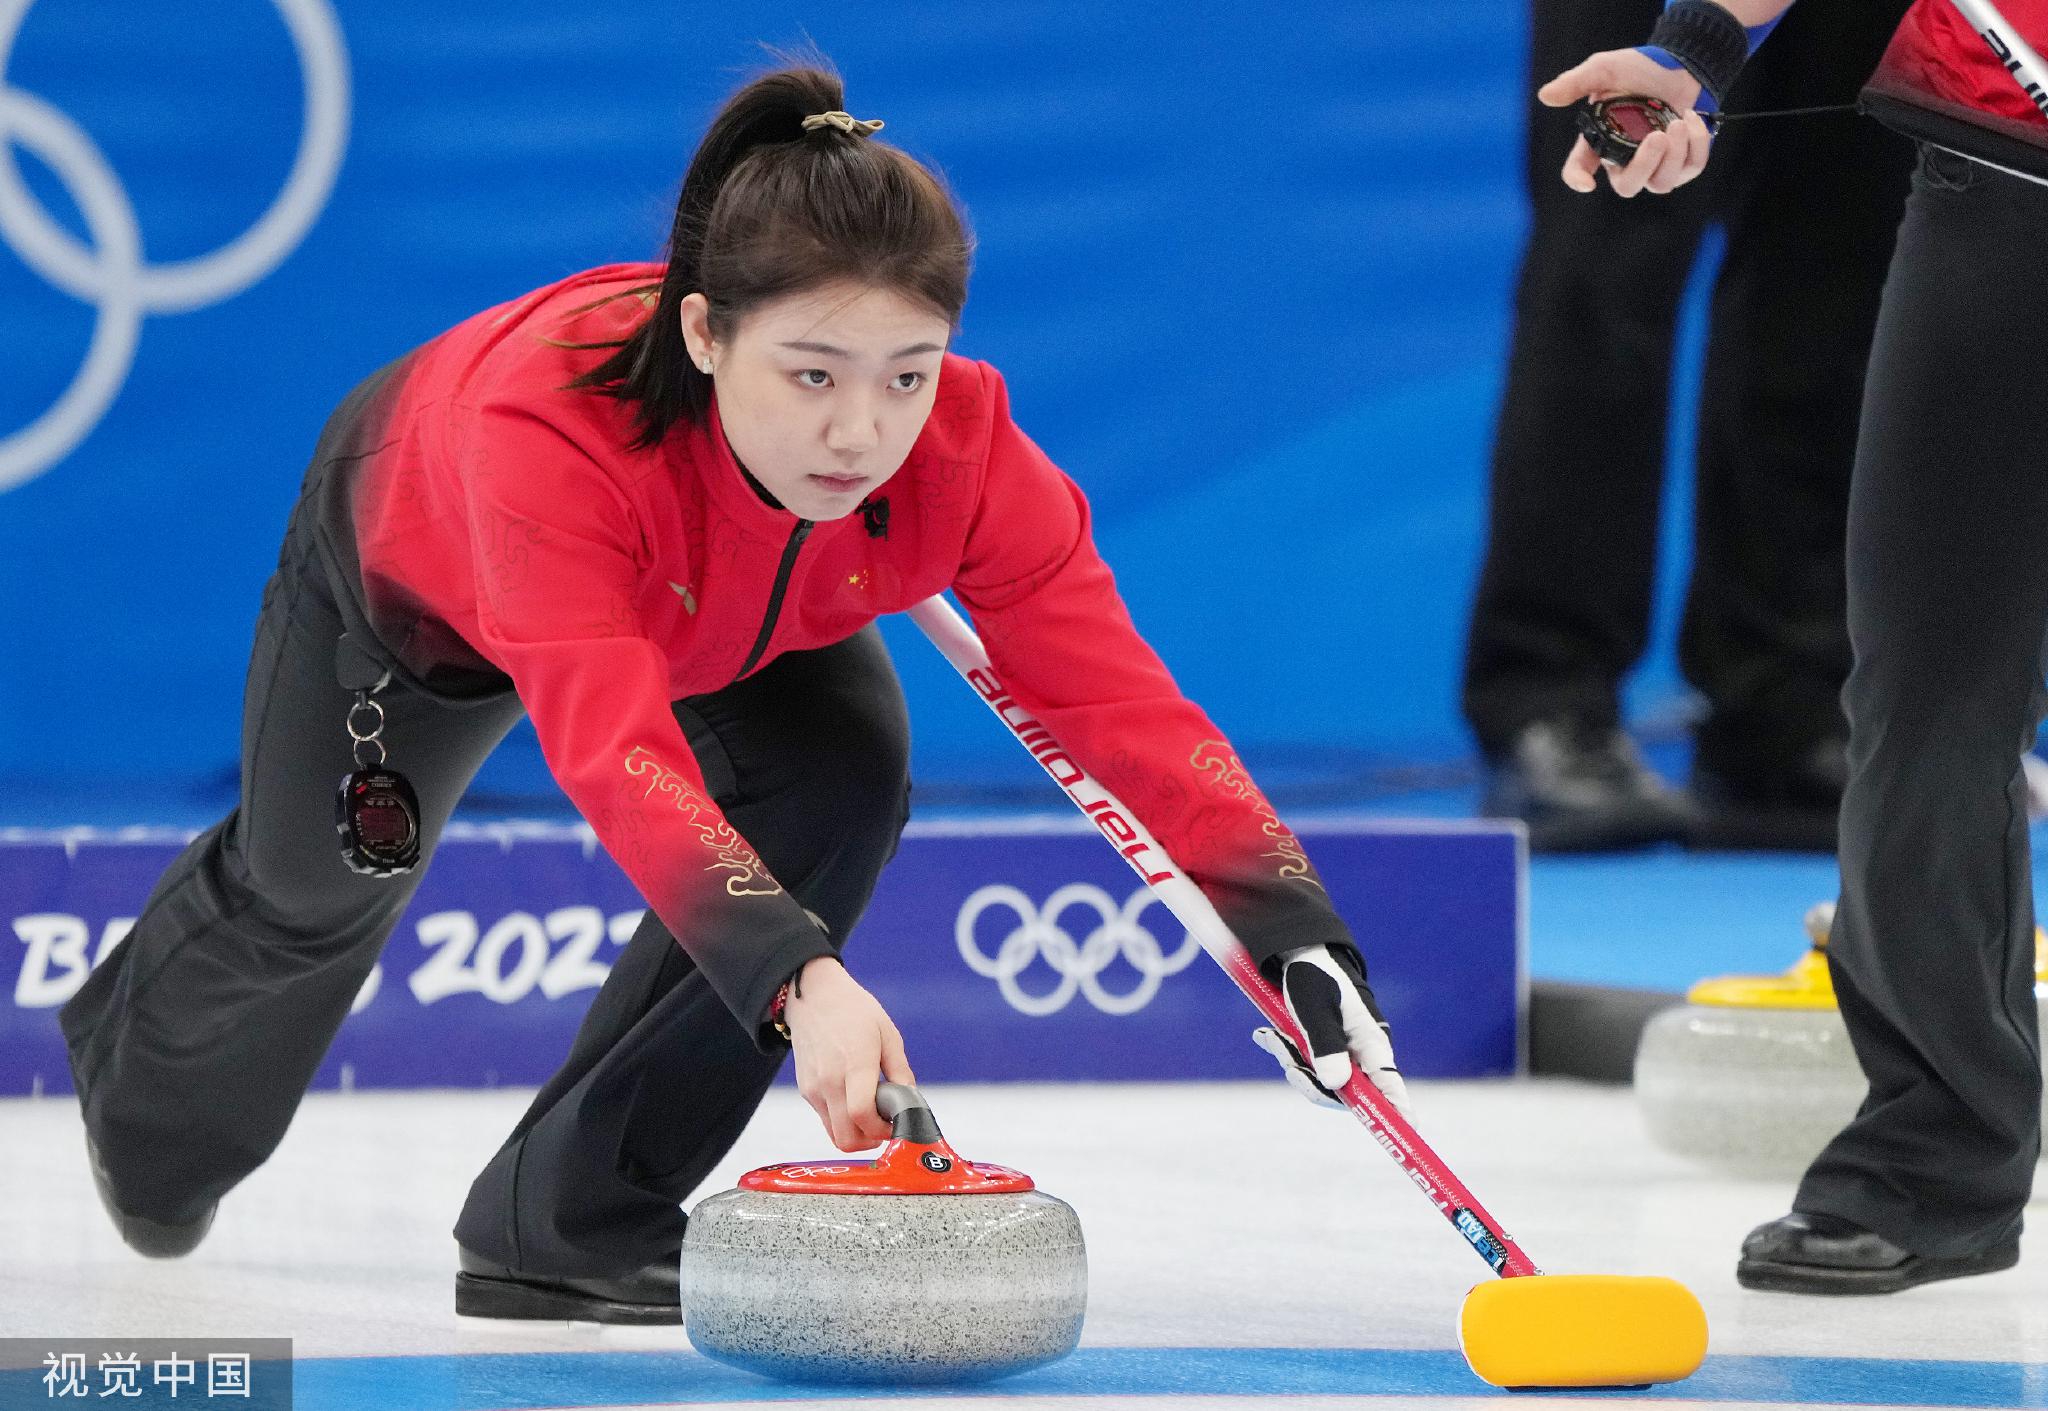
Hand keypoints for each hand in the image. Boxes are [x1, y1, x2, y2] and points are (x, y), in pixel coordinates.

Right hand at [783, 956, 915, 1151]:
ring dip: (856, 1134)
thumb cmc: (853, 1011)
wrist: (813, 996)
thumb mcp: (888, 1034)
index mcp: (854, 1064)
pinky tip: (855, 1101)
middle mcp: (829, 1081)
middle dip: (870, 1140)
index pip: (862, 1115)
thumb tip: (911, 1100)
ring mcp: (814, 1088)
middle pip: (846, 1138)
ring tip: (871, 1113)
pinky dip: (843, 1121)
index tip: (895, 1123)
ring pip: (834, 1135)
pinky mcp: (806, 1090)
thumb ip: (900, 1071)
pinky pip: (826, 1120)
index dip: (882, 1130)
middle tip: (885, 1125)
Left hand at [1253, 944, 1412, 1120]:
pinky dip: (1285, 1051)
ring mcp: (1341, 1051)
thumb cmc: (1313, 977)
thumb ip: (1326, 1045)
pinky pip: (1304, 1063)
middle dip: (1313, 1082)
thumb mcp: (1316, 1009)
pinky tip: (1268, 1034)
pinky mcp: (1321, 1047)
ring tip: (1274, 1036)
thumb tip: (1336, 1085)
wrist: (1297, 952)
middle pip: (1345, 1091)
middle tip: (1291, 1066)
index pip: (1390, 1083)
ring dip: (1293, 1062)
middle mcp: (1360, 1051)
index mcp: (1371, 1041)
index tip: (1408, 1129)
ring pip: (1319, 1078)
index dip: (1398, 1108)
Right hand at [1539, 49, 1711, 196]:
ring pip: (1662, 182)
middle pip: (1628, 186)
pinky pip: (1691, 167)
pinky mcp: (1685, 162)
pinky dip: (1696, 144)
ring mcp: (1657, 166)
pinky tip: (1691, 119)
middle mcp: (1626, 160)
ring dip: (1675, 154)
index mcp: (1601, 142)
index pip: (1580, 168)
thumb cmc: (1640, 69)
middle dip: (1644, 165)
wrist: (1682, 63)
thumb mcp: (1605, 70)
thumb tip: (1545, 96)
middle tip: (1657, 136)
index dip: (1578, 179)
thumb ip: (1577, 82)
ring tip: (1679, 122)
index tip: (1587, 183)